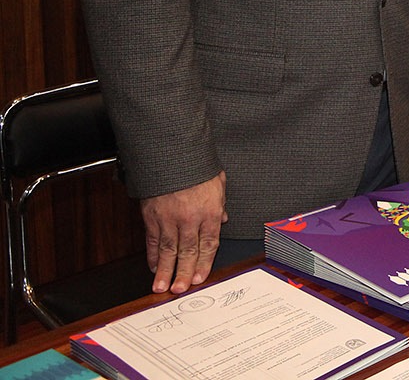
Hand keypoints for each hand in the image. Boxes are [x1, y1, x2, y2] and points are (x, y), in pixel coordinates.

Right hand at [141, 172, 227, 293]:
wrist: (171, 154)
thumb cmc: (196, 166)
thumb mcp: (218, 182)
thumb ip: (219, 204)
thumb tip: (222, 220)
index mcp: (209, 211)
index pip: (209, 244)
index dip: (204, 263)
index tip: (199, 278)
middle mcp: (190, 218)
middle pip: (188, 252)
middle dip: (184, 273)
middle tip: (180, 290)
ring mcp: (169, 219)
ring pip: (168, 250)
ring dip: (165, 271)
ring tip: (161, 287)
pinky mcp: (152, 217)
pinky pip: (153, 240)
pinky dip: (153, 255)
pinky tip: (154, 266)